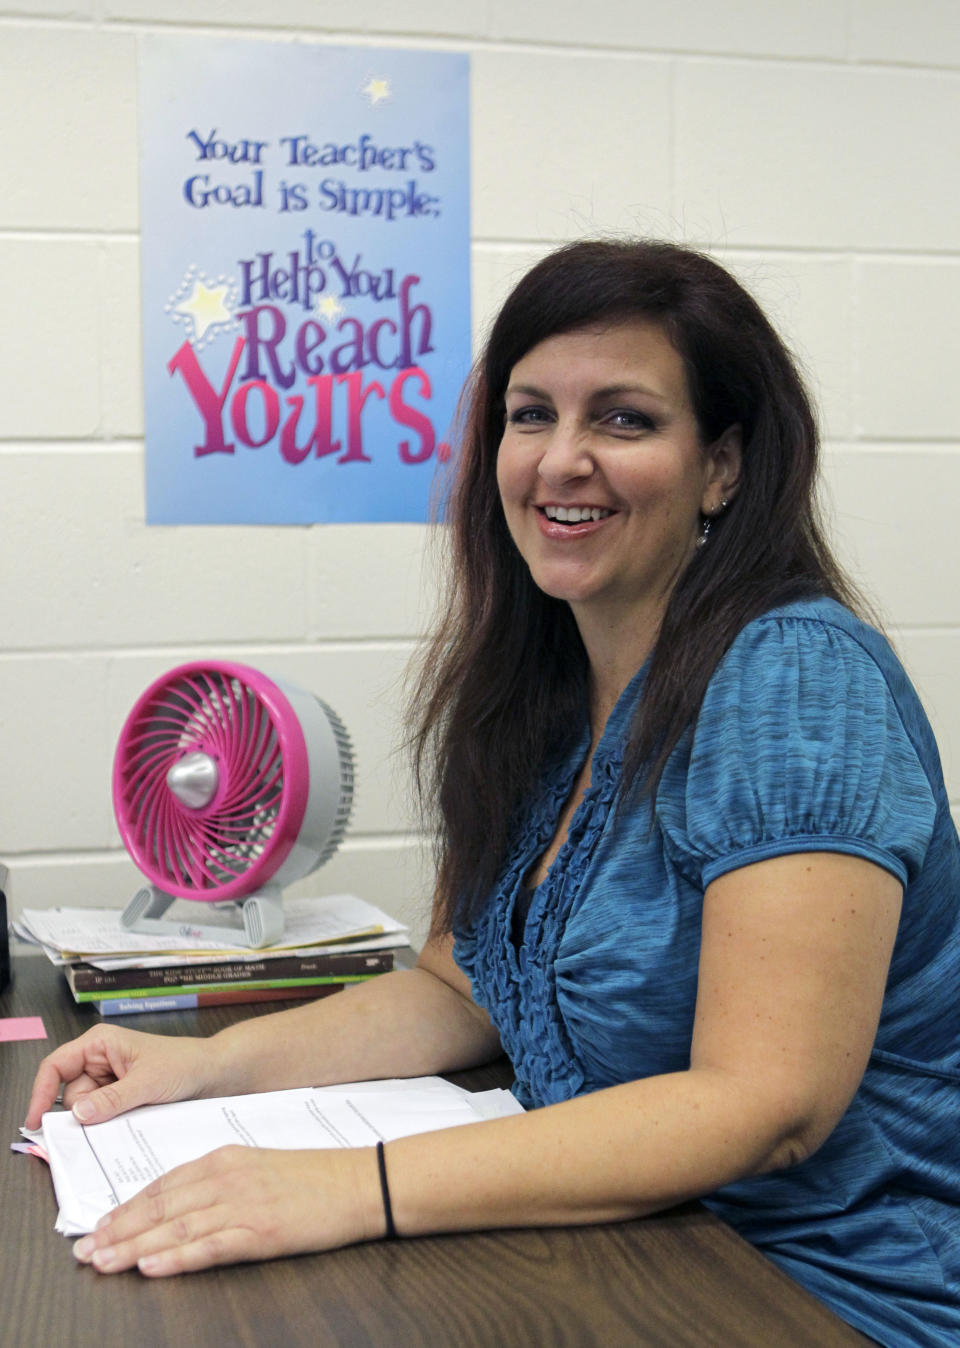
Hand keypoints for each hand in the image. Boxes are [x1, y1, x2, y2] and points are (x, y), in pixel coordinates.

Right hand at [25, 1025, 212, 1129]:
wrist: (215, 1074)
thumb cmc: (185, 1064)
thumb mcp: (148, 1082)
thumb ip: (112, 1099)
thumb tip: (78, 1114)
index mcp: (100, 1043)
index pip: (56, 1066)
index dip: (41, 1093)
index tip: (36, 1121)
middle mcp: (100, 1059)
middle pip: (69, 1093)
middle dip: (82, 1111)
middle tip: (109, 1117)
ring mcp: (109, 1080)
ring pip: (86, 1109)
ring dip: (101, 1119)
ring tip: (131, 1112)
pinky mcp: (120, 1096)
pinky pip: (102, 1116)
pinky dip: (110, 1123)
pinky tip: (129, 1121)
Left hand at [72, 1145, 383, 1275]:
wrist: (359, 1181)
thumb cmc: (312, 1176)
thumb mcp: (258, 1165)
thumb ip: (219, 1180)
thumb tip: (179, 1204)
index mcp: (225, 1158)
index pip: (163, 1183)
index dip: (128, 1207)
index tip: (99, 1225)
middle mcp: (227, 1177)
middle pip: (161, 1205)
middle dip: (119, 1229)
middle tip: (86, 1249)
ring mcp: (243, 1204)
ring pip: (176, 1226)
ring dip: (134, 1246)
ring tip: (104, 1262)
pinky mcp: (260, 1230)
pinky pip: (209, 1246)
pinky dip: (176, 1257)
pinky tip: (151, 1265)